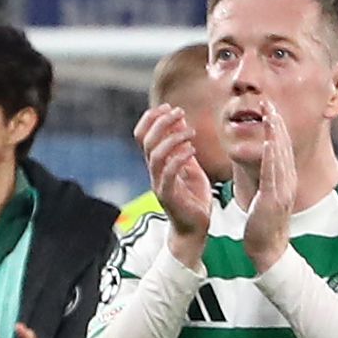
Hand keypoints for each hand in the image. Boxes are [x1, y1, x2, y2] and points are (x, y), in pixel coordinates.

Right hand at [136, 103, 215, 260]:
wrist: (195, 230)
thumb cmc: (194, 200)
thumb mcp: (191, 169)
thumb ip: (184, 150)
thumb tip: (181, 125)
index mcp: (157, 164)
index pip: (142, 136)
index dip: (151, 119)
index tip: (169, 107)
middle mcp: (154, 172)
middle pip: (147, 141)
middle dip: (161, 122)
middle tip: (179, 111)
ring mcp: (159, 184)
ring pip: (155, 155)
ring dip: (172, 138)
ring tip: (191, 131)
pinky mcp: (168, 196)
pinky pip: (168, 173)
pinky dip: (179, 157)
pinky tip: (193, 149)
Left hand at [235, 99, 300, 269]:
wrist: (269, 250)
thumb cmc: (263, 224)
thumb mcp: (268, 195)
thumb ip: (268, 178)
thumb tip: (264, 162)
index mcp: (285, 179)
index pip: (281, 147)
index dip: (276, 126)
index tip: (269, 108)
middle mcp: (287, 181)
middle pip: (282, 146)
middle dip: (276, 123)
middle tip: (269, 102)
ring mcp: (282, 189)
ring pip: (279, 155)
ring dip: (274, 132)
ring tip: (269, 113)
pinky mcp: (273, 198)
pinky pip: (272, 172)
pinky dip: (271, 155)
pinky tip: (269, 140)